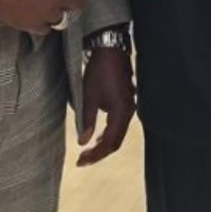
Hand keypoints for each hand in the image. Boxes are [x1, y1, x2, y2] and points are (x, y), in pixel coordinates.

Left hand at [76, 43, 134, 166]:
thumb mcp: (89, 96)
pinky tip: (98, 136)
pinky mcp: (125, 102)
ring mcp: (129, 107)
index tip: (81, 161)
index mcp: (121, 112)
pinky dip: (108, 134)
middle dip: (100, 153)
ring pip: (118, 134)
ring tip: (88, 151)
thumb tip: (83, 141)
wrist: (111, 50)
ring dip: (104, 144)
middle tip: (83, 160)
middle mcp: (128, 112)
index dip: (95, 154)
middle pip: (116, 141)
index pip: (110, 142)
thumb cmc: (99, 71)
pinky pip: (119, 125)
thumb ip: (86, 121)